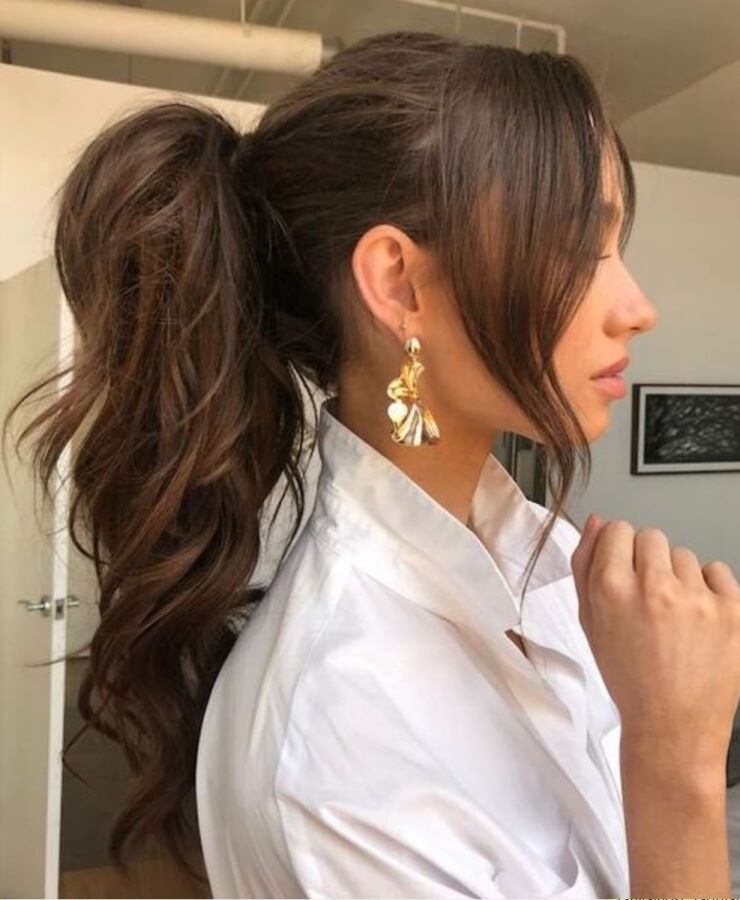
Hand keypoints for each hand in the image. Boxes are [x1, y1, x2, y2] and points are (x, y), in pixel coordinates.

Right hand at [571, 515, 739, 773]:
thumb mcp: (589, 623)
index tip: (623, 572)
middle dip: (648, 561)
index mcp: (611, 589)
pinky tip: (699, 620)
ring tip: (674, 617)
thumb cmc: (629, 678)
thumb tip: (597, 523)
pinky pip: (718, 571)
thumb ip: (585, 567)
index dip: (618, 551)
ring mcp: (696, 599)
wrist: (673, 727)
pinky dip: (710, 591)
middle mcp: (653, 587)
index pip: (617, 529)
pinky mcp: (732, 611)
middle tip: (649, 600)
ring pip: (684, 556)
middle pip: (651, 536)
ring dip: (679, 578)